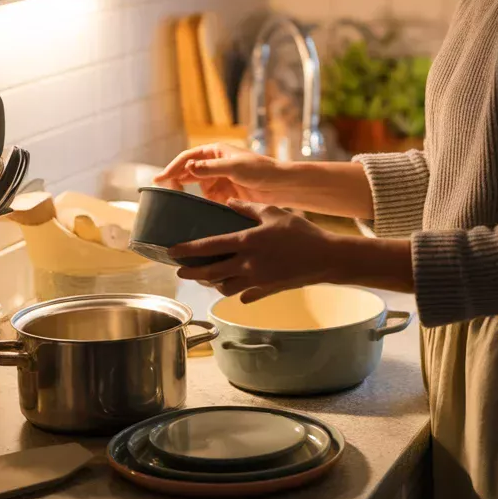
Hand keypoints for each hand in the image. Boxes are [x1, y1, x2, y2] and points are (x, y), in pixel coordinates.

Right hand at [155, 143, 288, 206]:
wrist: (280, 186)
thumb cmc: (261, 170)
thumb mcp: (234, 167)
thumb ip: (210, 168)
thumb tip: (188, 167)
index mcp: (216, 151)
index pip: (188, 157)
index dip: (173, 167)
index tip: (160, 179)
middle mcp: (214, 164)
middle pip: (188, 170)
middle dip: (174, 179)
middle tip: (161, 191)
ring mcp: (218, 179)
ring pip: (195, 186)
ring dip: (185, 191)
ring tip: (172, 201)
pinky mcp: (224, 194)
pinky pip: (206, 199)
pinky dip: (198, 203)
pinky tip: (190, 210)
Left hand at [171, 200, 338, 303]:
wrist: (325, 258)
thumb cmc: (301, 232)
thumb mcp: (273, 212)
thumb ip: (248, 209)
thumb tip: (229, 203)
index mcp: (247, 242)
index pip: (210, 247)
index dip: (188, 249)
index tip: (172, 250)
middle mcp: (248, 265)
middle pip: (210, 273)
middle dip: (192, 273)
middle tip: (180, 271)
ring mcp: (257, 281)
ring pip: (224, 288)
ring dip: (211, 284)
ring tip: (206, 278)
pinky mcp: (267, 291)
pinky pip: (245, 295)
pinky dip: (236, 292)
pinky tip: (235, 288)